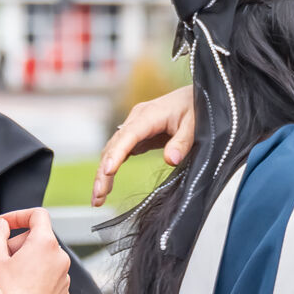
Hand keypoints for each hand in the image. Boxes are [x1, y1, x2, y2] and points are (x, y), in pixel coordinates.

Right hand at [0, 208, 71, 293]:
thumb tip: (1, 224)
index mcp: (45, 244)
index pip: (37, 215)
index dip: (18, 215)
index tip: (4, 225)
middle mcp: (60, 258)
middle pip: (38, 238)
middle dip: (17, 243)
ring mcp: (64, 277)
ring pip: (43, 259)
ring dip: (25, 261)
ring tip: (7, 278)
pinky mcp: (62, 293)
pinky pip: (48, 277)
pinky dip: (34, 278)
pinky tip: (18, 291)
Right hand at [95, 87, 196, 205]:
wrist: (196, 95)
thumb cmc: (195, 106)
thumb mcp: (195, 124)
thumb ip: (183, 142)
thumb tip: (171, 160)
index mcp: (149, 114)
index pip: (128, 135)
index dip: (117, 153)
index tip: (108, 171)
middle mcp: (136, 119)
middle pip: (114, 146)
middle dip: (103, 172)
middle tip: (98, 197)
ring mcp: (134, 127)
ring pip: (113, 150)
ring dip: (104, 173)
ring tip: (98, 198)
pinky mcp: (137, 135)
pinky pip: (120, 151)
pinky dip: (111, 167)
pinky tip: (106, 185)